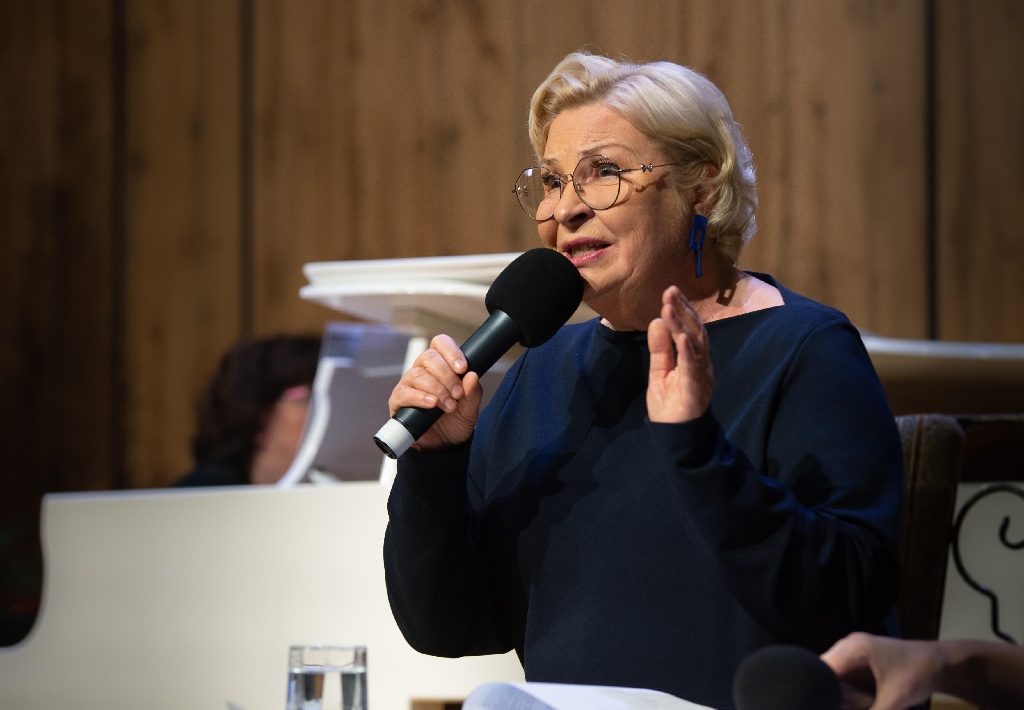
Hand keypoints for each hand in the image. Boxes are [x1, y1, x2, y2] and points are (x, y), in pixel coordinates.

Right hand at [387, 334, 482, 450]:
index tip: (462, 368)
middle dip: (446, 375)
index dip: (450, 351)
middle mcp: (423, 371)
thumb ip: (472, 393)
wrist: (443, 447)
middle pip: (428, 357)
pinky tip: (431, 404)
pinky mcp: (398, 401)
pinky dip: (419, 397)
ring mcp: (408, 385)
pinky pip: (404, 393)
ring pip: (417, 374)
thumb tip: (472, 375)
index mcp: (441, 366)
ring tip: (448, 406)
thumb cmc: (455, 422)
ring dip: (436, 389)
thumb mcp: (470, 409)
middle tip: (458, 394)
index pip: (440, 344)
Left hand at [646, 285, 713, 422]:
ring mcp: (700, 376)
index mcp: (693, 358)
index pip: (690, 328)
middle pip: (696, 331)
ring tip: (670, 307)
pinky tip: (682, 337)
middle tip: (670, 291)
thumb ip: (660, 348)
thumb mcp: (659, 372)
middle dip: (683, 310)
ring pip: (695, 346)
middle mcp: (701, 364)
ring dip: (682, 325)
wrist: (674, 437)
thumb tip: (657, 320)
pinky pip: (693, 369)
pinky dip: (689, 352)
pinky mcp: (695, 391)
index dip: (682, 309)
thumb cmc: (671, 405)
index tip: (670, 291)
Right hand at [822, 632, 945, 709]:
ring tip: (847, 703)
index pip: (822, 669)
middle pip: (825, 671)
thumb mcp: (895, 700)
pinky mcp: (860, 661)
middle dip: (828, 692)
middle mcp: (849, 645)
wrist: (942, 664)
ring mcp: (854, 651)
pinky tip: (856, 702)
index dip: (821, 690)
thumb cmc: (919, 674)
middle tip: (836, 705)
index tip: (824, 704)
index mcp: (854, 648)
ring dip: (838, 693)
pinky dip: (846, 691)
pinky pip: (844, 676)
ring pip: (833, 675)